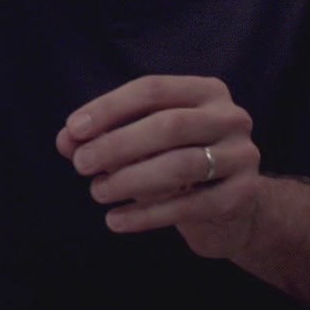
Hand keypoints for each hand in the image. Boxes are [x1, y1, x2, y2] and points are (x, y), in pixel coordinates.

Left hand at [56, 75, 261, 259]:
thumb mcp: (142, 141)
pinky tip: (116, 220)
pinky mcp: (242, 197)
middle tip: (80, 164)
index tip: (73, 130)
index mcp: (205, 91)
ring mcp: (242, 157)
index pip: (152, 90)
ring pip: (180, 166)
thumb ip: (104, 135)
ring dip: (130, 180)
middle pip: (168, 125)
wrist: (233, 205)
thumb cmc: (177, 160)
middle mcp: (231, 117)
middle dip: (117, 145)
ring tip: (98, 192)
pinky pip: (189, 206)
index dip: (109, 108)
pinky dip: (146, 215)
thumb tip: (66, 140)